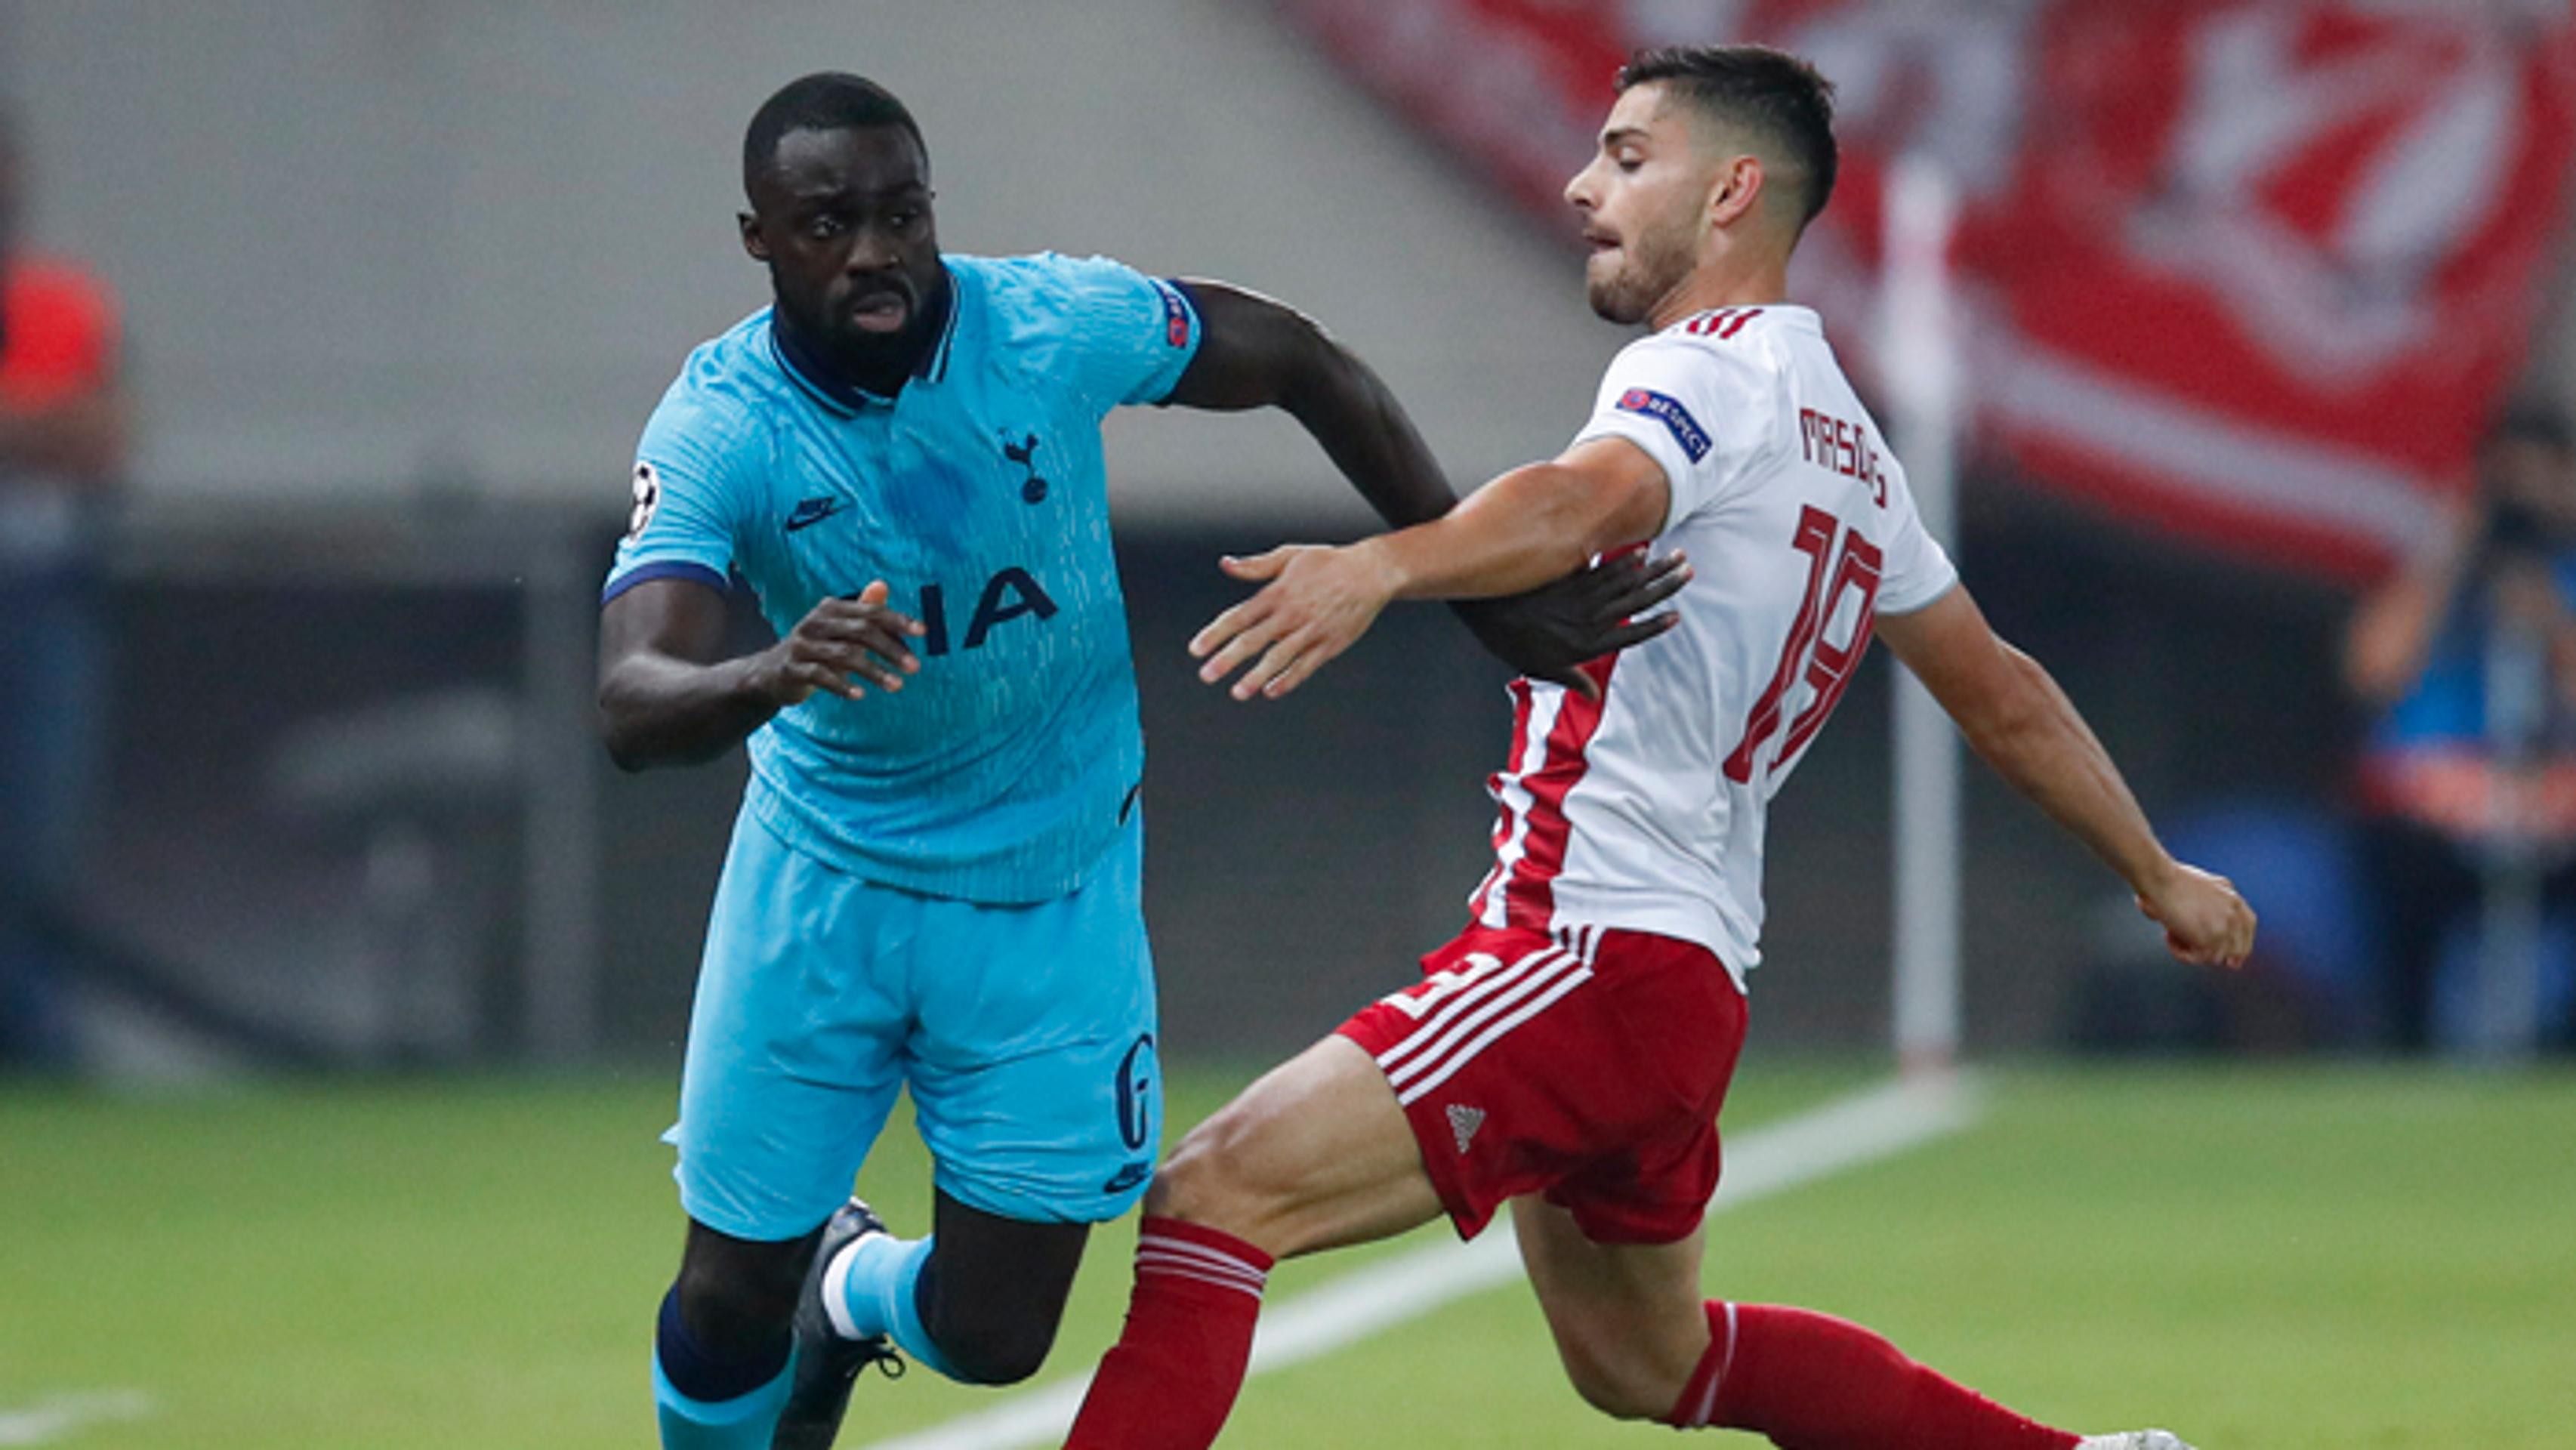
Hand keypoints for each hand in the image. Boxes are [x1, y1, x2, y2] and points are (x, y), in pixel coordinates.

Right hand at [752, 581, 924, 703]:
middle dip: (891, 649)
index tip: (923, 632)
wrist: (772, 673)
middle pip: (860, 632)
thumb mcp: (840, 629)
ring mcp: (801, 645)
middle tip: (915, 667)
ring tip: (897, 686)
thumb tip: (883, 584)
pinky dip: (842, 685)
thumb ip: (863, 611)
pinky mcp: (792, 668)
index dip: (898, 620)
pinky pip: (821, 676)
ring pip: (844, 655)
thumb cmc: (817, 649)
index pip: (870, 611)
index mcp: (831, 608)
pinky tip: (860, 695)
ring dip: (874, 671)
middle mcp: (815, 622)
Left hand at [1190, 542, 1401, 700]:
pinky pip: (1306, 666)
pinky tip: (1271, 691)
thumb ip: (1256, 566)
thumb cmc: (1328, 563)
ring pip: (1279, 658)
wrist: (1372, 572)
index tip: (1196, 650)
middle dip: (1227, 659)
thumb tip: (1226, 564)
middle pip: (1253, 640)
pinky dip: (1289, 680)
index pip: (1238, 616)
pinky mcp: (1330, 645)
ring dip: (1256, 676)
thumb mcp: (1290, 556)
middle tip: (1206, 676)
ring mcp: (1311, 631)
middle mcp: (1291, 614)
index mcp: (1277, 592)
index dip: (1215, 633)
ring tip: (1237, 693)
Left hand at [1450, 550, 1688, 698]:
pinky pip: (1602, 568)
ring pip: (1625, 582)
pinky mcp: (1569, 578)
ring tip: (1675, 556)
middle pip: (1636, 601)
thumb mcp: (1542, 670)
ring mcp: (1581, 597)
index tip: (1676, 615)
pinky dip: (1623, 560)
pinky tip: (1641, 551)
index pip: (1631, 635)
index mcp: (1587, 645)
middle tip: (1688, 571)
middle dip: (1665, 586)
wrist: (1486, 612)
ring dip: (1652, 568)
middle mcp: (1589, 620)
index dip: (1654, 625)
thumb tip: (1594, 697)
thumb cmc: (1511, 642)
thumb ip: (1573, 680)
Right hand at [2135, 861, 2256, 969]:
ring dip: (2191, 950)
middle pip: (2238, 951)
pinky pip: (2196, 959)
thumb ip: (2219, 902)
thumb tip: (2211, 924)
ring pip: (2214, 958)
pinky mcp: (2210, 939)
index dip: (2235, 944)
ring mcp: (2225, 928)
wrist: (2160, 878)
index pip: (2247, 930)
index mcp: (2235, 901)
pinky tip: (2167, 936)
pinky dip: (2179, 952)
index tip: (2222, 953)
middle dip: (2215, 953)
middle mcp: (2235, 915)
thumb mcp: (2207, 885)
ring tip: (2171, 934)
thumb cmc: (2172, 878)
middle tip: (2192, 948)